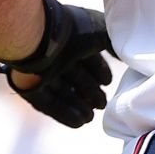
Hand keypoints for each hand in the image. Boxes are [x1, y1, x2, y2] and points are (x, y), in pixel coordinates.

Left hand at [0, 0, 114, 128]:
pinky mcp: (30, 87)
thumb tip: (125, 56)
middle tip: (102, 106)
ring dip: (77, 106)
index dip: (99, 72)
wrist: (38, 36)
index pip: (87, 59)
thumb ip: (114, 44)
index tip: (108, 83)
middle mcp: (57, 56)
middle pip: (75, 78)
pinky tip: (79, 123)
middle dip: (89, 92)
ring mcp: (41, 73)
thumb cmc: (73, 30)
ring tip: (91, 119)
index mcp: (72, 40)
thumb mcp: (102, 32)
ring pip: (62, 92)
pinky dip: (63, 113)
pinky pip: (48, 103)